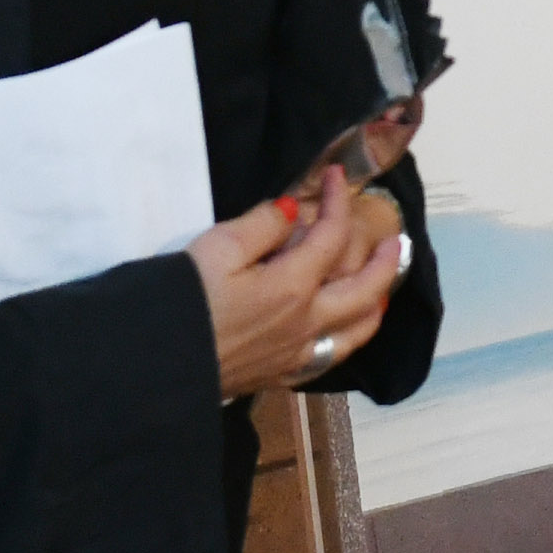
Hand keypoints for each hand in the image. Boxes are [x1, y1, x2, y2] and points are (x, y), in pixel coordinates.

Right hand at [193, 171, 411, 400]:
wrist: (157, 363)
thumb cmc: (182, 300)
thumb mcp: (217, 248)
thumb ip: (262, 225)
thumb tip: (295, 210)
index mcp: (293, 285)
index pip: (332, 235)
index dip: (339, 201)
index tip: (337, 176)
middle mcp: (307, 322)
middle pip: (365, 289)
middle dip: (386, 262)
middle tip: (396, 241)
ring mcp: (297, 354)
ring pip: (356, 331)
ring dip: (376, 305)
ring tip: (384, 290)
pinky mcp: (280, 375)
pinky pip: (330, 358)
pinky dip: (347, 339)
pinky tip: (342, 332)